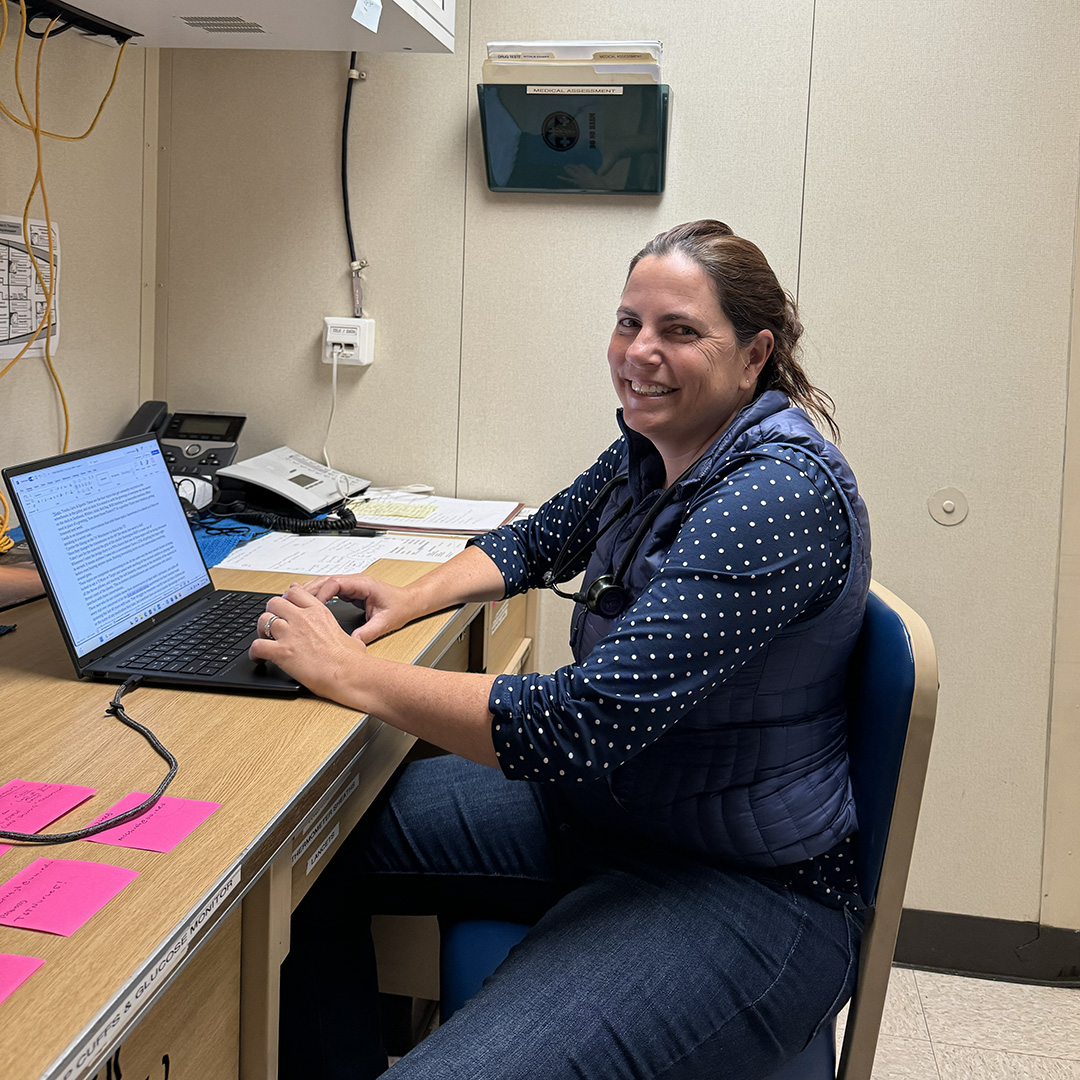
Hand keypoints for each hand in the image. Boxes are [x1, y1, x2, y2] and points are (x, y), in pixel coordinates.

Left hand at [249, 586, 364, 697]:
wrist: (348, 674)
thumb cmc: (352, 660)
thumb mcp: (349, 637)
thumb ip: (339, 634)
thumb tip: (349, 642)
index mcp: (319, 612)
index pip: (295, 592)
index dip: (286, 599)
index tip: (285, 607)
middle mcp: (303, 619)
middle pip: (274, 602)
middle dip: (271, 612)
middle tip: (273, 624)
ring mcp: (290, 634)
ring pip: (262, 620)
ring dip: (261, 630)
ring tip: (265, 640)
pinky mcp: (281, 652)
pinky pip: (256, 646)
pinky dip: (254, 653)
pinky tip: (259, 659)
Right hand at [294, 574, 421, 643]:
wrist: (410, 602)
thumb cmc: (400, 607)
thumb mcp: (385, 622)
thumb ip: (368, 632)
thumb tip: (352, 643)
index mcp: (363, 584)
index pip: (335, 583)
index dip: (321, 594)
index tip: (311, 607)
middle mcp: (355, 581)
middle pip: (325, 580)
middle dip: (308, 590)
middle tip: (291, 602)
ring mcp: (351, 585)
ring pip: (324, 583)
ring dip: (309, 592)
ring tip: (292, 602)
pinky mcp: (349, 591)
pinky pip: (329, 590)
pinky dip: (316, 596)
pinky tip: (305, 605)